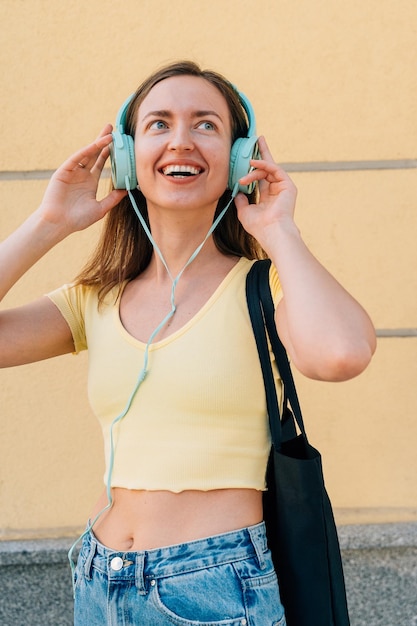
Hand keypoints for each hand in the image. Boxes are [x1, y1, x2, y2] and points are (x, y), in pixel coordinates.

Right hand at [37, 124, 126, 235]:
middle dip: (104, 141)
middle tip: (113, 128)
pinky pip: (76, 158)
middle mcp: (82, 174)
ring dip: (98, 142)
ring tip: (109, 132)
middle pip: (95, 153)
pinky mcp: (63, 171)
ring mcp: (72, 172)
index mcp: (90, 182)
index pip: (102, 163)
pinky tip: (96, 144)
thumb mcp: (100, 208)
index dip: (110, 153)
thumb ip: (113, 199)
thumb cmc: (77, 219)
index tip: (120, 144)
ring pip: (87, 153)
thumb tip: (127, 190)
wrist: (59, 224)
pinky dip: (86, 151)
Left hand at [233, 136, 297, 250]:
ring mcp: (283, 187)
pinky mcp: (288, 185)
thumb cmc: (259, 226)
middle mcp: (277, 190)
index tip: (247, 159)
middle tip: (257, 139)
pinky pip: (274, 169)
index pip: (261, 178)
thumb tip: (237, 192)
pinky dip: (263, 165)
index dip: (254, 168)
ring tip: (244, 172)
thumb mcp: (244, 211)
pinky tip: (253, 163)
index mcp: (268, 197)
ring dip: (254, 167)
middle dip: (262, 153)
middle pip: (269, 167)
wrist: (271, 231)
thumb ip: (241, 200)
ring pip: (269, 169)